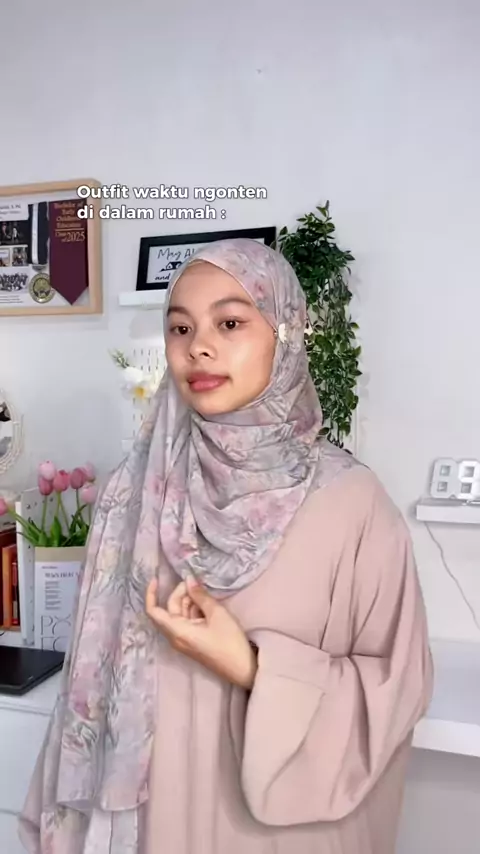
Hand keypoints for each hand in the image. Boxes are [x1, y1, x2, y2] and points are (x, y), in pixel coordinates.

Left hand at [145, 575, 256, 689]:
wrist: (242, 669)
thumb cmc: (229, 642)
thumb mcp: (217, 614)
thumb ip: (200, 595)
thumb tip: (189, 579)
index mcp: (177, 631)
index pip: (153, 611)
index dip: (152, 594)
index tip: (158, 578)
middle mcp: (175, 636)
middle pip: (170, 609)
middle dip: (181, 593)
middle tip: (198, 582)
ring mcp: (184, 639)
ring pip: (180, 613)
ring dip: (190, 600)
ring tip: (206, 593)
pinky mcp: (193, 640)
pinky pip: (187, 620)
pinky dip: (195, 609)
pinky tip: (208, 603)